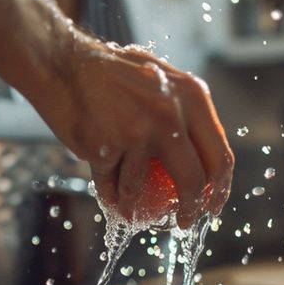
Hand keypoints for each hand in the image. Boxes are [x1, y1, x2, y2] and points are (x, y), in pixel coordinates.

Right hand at [40, 38, 233, 228]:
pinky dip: (111, 194)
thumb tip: (205, 159)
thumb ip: (185, 112)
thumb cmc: (112, 75)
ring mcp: (137, 131)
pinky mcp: (105, 147)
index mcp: (192, 96)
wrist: (63, 63)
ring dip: (135, 204)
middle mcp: (170, 113)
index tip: (212, 206)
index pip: (219, 154)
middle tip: (183, 220)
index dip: (220, 189)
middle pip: (193, 179)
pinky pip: (111, 185)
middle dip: (191, 209)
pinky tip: (110, 195)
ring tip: (128, 204)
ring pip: (142, 187)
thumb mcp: (162, 80)